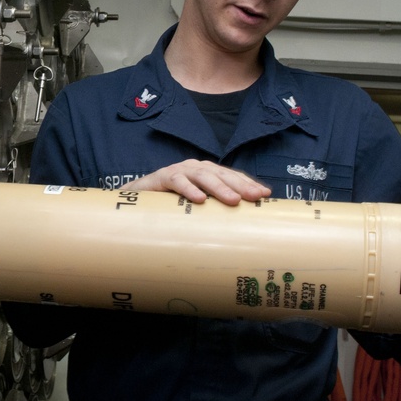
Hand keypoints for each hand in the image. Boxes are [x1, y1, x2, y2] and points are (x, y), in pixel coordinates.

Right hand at [119, 159, 271, 204]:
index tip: (264, 194)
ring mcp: (179, 171)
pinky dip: (188, 189)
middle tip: (254, 197)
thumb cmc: (170, 205)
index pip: (231, 176)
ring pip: (202, 175)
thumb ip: (213, 213)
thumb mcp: (195, 208)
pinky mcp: (161, 177)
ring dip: (218, 187)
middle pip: (221, 174)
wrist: (135, 201)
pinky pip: (177, 181)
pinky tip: (199, 199)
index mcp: (207, 174)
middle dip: (239, 185)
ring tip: (233, 200)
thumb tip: (241, 231)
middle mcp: (195, 168)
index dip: (247, 183)